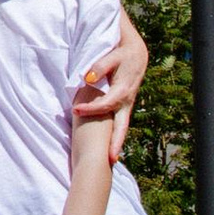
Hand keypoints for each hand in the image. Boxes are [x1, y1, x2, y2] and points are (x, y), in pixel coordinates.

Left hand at [72, 48, 141, 165]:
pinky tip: (107, 146)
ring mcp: (126, 105)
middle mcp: (126, 102)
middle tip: (110, 160)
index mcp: (122, 91)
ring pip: (121, 127)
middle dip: (116, 143)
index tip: (76, 110)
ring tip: (109, 160)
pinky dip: (114, 134)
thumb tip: (88, 78)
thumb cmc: (123, 54)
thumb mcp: (113, 56)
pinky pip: (119, 122)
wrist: (137, 54)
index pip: (105, 105)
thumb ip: (100, 66)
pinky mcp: (123, 106)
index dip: (91, 108)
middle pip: (121, 126)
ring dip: (116, 142)